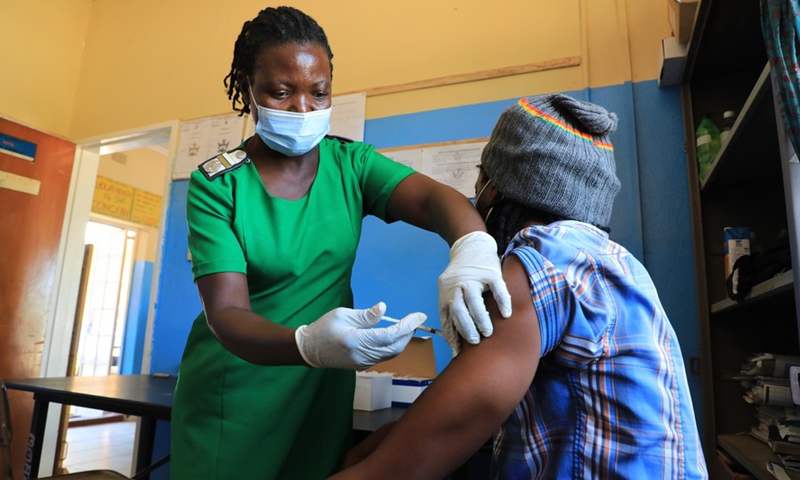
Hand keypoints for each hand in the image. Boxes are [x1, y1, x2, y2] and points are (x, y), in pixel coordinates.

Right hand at [295, 302, 425, 369]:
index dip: (407, 325)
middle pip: (395, 347)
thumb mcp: (343, 315)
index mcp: (356, 341)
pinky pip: (383, 357)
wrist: (309, 350)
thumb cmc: (323, 328)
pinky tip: (393, 336)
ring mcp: (363, 363)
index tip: (419, 316)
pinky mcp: (362, 365)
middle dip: (408, 334)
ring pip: (391, 354)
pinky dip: (393, 346)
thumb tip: (384, 309)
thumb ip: (366, 315)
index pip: (390, 335)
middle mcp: (362, 356)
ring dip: (402, 341)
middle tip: (415, 320)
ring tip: (406, 327)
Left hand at [438, 231, 511, 354]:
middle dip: (466, 329)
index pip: (446, 317)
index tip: (458, 351)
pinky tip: (506, 314)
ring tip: (488, 333)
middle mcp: (457, 285)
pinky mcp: (491, 272)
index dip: (452, 335)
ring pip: (475, 301)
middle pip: (459, 310)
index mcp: (446, 292)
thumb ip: (452, 311)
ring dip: (481, 320)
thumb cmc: (461, 276)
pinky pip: (497, 289)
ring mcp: (474, 278)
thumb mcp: (450, 290)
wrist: (470, 246)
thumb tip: (454, 342)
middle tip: (475, 342)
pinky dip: (502, 302)